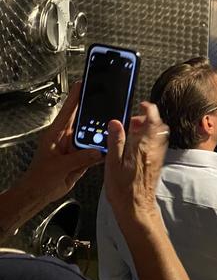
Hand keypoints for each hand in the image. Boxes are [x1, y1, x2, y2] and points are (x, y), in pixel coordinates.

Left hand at [24, 82, 101, 203]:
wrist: (39, 195)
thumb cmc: (40, 179)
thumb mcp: (59, 167)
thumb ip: (79, 159)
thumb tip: (97, 152)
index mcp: (56, 134)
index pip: (67, 111)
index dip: (75, 97)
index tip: (83, 84)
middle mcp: (66, 138)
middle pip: (83, 121)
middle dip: (95, 113)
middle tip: (108, 103)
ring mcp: (75, 148)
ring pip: (91, 136)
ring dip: (101, 134)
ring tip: (113, 127)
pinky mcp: (82, 158)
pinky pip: (95, 151)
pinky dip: (103, 150)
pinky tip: (111, 146)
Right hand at [104, 102, 169, 221]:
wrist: (136, 208)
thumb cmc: (123, 189)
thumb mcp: (112, 163)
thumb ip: (115, 141)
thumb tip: (115, 123)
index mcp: (143, 146)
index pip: (153, 120)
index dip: (149, 109)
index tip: (143, 105)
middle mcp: (154, 149)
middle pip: (158, 126)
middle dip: (147, 119)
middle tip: (132, 121)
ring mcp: (157, 156)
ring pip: (158, 135)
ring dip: (148, 130)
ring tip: (132, 133)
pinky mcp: (157, 163)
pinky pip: (156, 145)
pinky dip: (148, 140)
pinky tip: (135, 147)